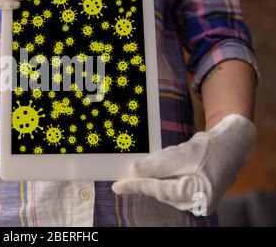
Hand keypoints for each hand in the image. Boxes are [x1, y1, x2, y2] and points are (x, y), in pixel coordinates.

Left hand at [112, 114, 255, 215]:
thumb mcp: (183, 154)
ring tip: (171, 156)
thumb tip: (133, 171)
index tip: (117, 186)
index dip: (136, 186)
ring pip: (164, 186)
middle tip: (125, 176)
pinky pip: (170, 184)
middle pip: (160, 190)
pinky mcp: (192, 194)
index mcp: (196, 194)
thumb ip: (157, 164)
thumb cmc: (211, 148)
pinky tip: (174, 161)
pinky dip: (165, 173)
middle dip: (144, 179)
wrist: (231, 145)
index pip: (158, 190)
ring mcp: (194, 200)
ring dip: (157, 172)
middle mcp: (195, 202)